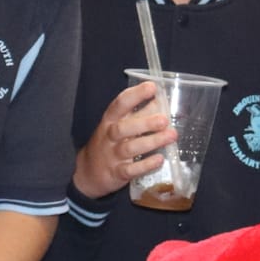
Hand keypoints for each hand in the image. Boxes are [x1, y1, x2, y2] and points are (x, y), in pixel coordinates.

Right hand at [72, 82, 176, 198]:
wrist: (88, 172)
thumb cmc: (109, 143)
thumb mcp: (117, 125)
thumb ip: (138, 114)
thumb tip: (162, 101)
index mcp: (110, 120)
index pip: (120, 104)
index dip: (135, 95)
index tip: (152, 87)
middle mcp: (109, 136)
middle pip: (124, 128)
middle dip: (145, 123)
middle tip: (164, 119)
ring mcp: (113, 156)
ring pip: (130, 148)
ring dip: (151, 142)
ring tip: (171, 136)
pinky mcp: (117, 173)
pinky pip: (131, 170)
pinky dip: (145, 165)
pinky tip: (159, 160)